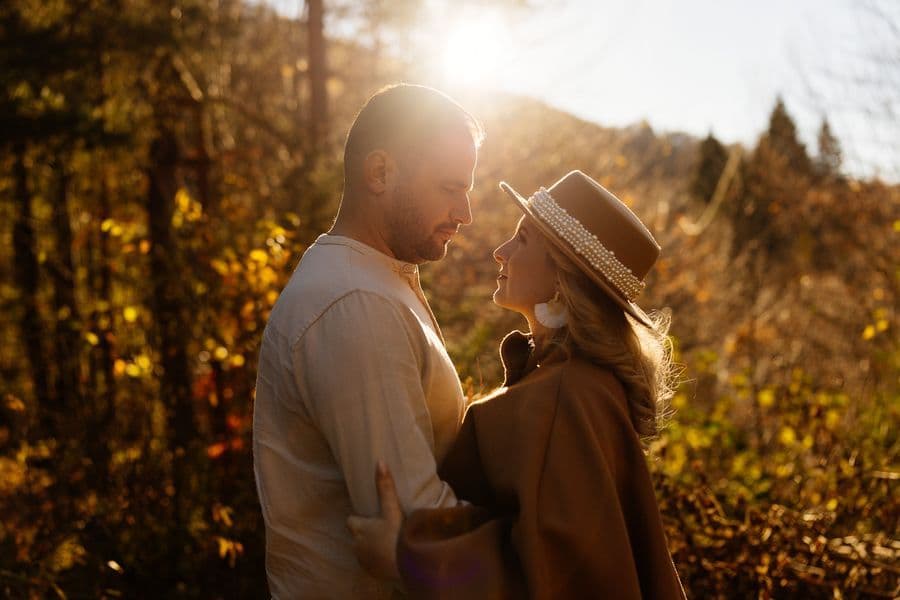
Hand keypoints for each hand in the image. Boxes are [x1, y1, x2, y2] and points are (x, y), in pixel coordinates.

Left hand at [347, 460, 402, 579]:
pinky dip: (377, 560)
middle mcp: (357, 545)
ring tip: (387, 543)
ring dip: (371, 547)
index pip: (350, 521)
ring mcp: (363, 560)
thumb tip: (380, 461)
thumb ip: (385, 486)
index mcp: (359, 528)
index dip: (358, 519)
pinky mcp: (371, 572)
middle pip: (357, 536)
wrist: (405, 565)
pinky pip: (371, 564)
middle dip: (365, 534)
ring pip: (363, 550)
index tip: (368, 517)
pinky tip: (389, 556)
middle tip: (382, 529)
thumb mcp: (392, 508)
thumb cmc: (397, 534)